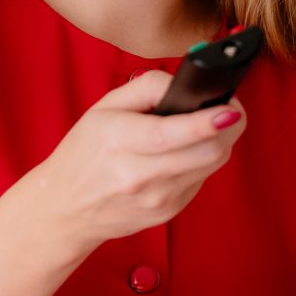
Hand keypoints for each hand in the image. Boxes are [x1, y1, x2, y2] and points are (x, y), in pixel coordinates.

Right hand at [20, 71, 245, 255]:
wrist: (65, 209)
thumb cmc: (84, 152)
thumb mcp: (103, 108)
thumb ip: (147, 87)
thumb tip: (186, 83)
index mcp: (118, 141)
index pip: (171, 134)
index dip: (207, 122)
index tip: (230, 109)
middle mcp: (139, 175)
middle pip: (207, 151)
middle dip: (229, 126)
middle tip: (228, 108)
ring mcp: (156, 198)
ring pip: (212, 164)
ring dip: (219, 141)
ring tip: (207, 126)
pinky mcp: (168, 212)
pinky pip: (201, 179)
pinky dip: (201, 161)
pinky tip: (184, 153)